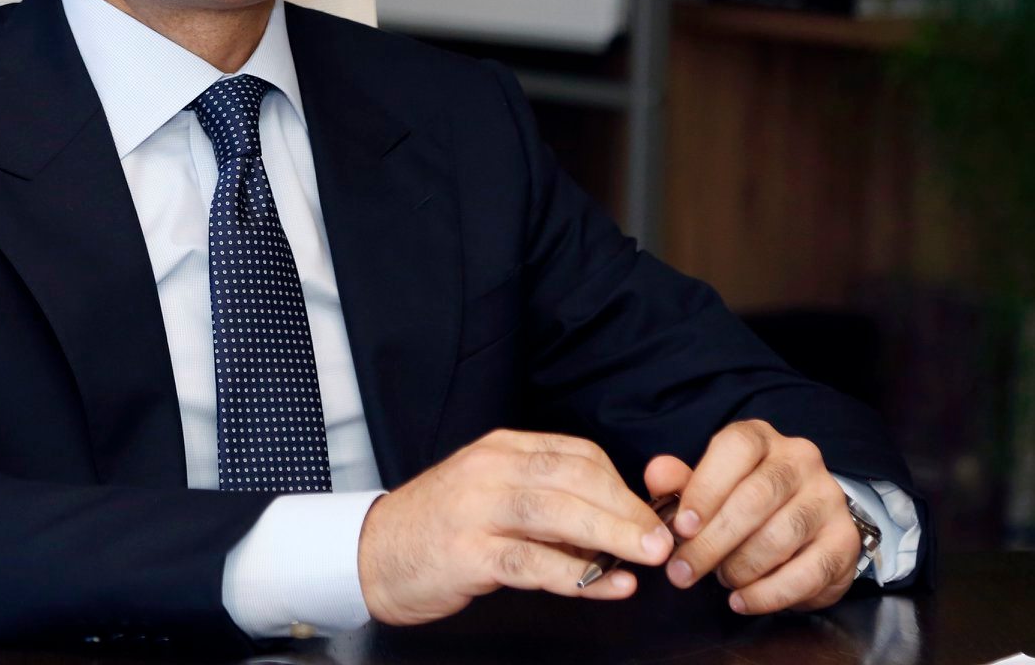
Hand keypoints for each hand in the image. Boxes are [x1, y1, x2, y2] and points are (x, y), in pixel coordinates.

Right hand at [356, 428, 675, 625]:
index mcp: (504, 448)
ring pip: (558, 513)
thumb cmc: (440, 526)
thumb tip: (612, 517)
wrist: (371, 553)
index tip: (651, 515)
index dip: (622, 486)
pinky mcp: (468, 552)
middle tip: (663, 538)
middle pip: (576, 479)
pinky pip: (532, 561)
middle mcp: (492, 468)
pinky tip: (607, 584)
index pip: (579, 455)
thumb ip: (544, 496)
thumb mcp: (491, 493)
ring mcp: (477, 508)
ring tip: (648, 556)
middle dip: (628, 509)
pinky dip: (577, 574)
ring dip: (612, 536)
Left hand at [647, 419, 862, 615]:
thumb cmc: (746, 504)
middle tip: (683, 572)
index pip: (736, 448)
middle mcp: (800, 460)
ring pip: (780, 535)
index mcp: (761, 439)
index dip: (705, 488)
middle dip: (713, 541)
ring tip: (721, 579)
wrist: (806, 527)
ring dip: (740, 567)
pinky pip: (806, 573)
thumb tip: (656, 474)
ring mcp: (827, 498)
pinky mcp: (844, 541)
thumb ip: (681, 482)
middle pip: (756, 497)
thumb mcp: (709, 487)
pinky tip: (742, 600)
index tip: (681, 527)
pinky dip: (768, 594)